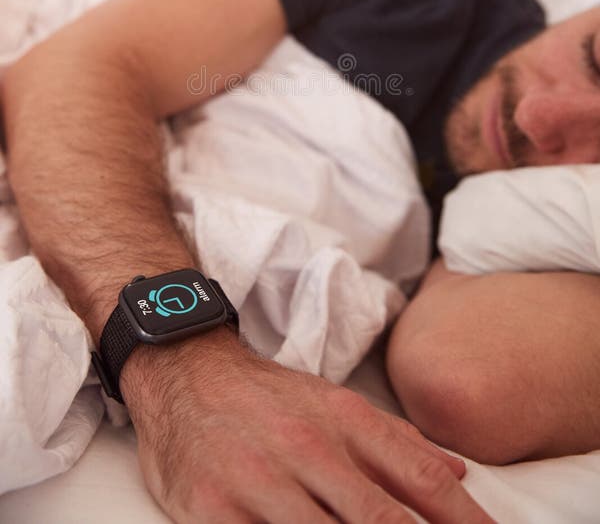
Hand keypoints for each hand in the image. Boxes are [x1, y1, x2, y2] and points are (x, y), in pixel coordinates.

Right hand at [125, 331, 493, 522]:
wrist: (185, 370)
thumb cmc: (267, 396)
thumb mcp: (334, 402)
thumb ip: (396, 441)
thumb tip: (459, 474)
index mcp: (345, 420)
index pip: (422, 480)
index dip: (465, 523)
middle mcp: (309, 448)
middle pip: (380, 521)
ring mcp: (260, 480)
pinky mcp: (214, 509)